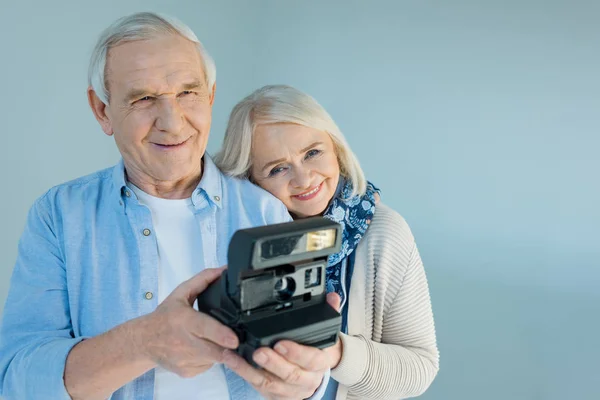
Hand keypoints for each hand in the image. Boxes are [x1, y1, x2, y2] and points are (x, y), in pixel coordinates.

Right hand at [137, 267, 238, 377]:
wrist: (144, 341)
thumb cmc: (165, 316)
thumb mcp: (181, 293)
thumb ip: (203, 280)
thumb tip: (223, 270)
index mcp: (183, 320)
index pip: (204, 328)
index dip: (221, 335)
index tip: (234, 340)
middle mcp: (183, 342)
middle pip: (214, 350)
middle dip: (230, 351)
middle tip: (241, 346)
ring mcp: (184, 360)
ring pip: (214, 359)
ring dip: (221, 351)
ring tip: (217, 340)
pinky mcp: (186, 371)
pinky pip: (208, 366)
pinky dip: (211, 359)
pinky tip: (205, 349)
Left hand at [222, 292, 343, 399]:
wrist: (315, 374)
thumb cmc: (316, 350)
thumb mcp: (325, 331)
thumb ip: (328, 311)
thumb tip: (332, 297)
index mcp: (320, 362)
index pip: (311, 359)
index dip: (296, 353)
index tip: (280, 343)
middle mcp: (308, 379)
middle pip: (290, 375)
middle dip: (272, 363)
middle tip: (257, 351)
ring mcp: (291, 390)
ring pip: (271, 384)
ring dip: (250, 371)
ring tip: (234, 356)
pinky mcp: (277, 396)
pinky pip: (259, 388)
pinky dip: (244, 375)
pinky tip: (233, 362)